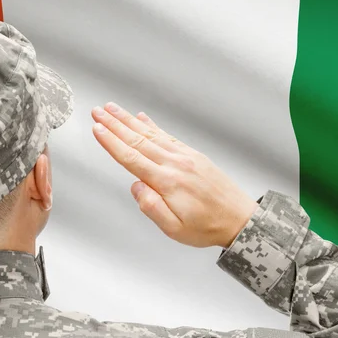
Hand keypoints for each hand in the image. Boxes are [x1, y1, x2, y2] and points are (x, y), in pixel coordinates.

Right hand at [90, 103, 258, 248]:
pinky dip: (153, 126)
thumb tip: (135, 186)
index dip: (112, 143)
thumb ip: (151, 207)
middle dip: (115, 124)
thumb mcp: (174, 229)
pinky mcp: (193, 155)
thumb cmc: (207, 227)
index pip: (132, 158)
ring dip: (129, 120)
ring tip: (112, 108)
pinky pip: (168, 136)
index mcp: (167, 182)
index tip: (97, 129)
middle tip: (97, 111)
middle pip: (138, 140)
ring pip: (151, 134)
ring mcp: (185, 157)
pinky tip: (142, 118)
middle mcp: (175, 164)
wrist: (240, 219)